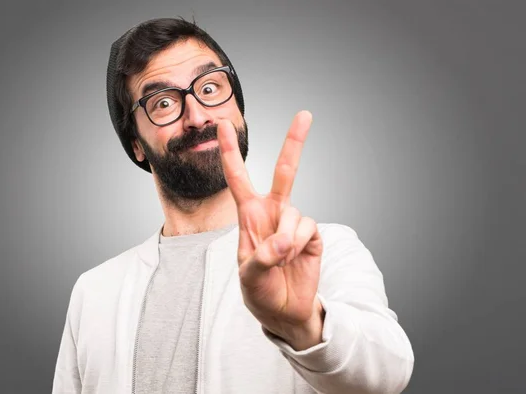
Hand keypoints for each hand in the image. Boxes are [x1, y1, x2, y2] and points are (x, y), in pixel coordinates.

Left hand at [217, 111, 324, 350]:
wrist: (284, 311)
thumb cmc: (259, 291)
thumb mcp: (248, 277)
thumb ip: (261, 258)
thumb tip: (283, 241)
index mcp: (249, 215)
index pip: (237, 178)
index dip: (229, 151)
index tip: (221, 125)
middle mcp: (273, 212)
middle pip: (284, 172)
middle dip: (294, 143)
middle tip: (306, 114)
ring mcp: (293, 222)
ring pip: (293, 212)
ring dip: (285, 239)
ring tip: (280, 259)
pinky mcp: (311, 234)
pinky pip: (307, 227)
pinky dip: (299, 244)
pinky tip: (295, 256)